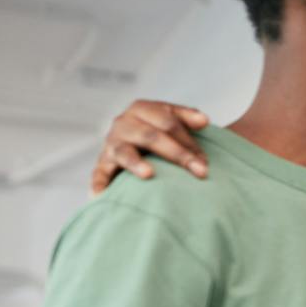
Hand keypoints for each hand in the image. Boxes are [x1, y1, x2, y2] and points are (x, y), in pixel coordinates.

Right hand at [92, 101, 210, 194]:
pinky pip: (99, 174)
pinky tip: (103, 197)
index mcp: (142, 109)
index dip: (189, 142)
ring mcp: (112, 143)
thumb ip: (187, 117)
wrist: (130, 137)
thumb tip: (204, 121)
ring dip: (136, 163)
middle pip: (151, 137)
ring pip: (124, 152)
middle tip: (200, 172)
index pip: (168, 123)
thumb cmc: (159, 130)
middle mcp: (124, 123)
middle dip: (177, 154)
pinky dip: (100, 185)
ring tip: (149, 175)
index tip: (206, 162)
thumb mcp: (171, 118)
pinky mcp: (103, 163)